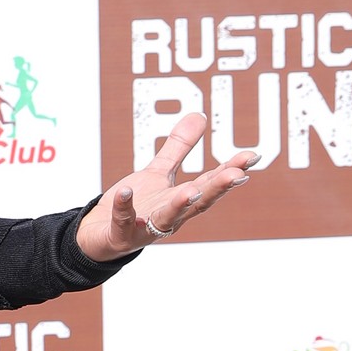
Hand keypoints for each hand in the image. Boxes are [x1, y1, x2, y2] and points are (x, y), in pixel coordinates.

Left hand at [75, 109, 255, 262]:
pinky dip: (125, 206)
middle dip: (217, 188)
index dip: (230, 170)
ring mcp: (146, 227)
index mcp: (181, 200)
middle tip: (237, 174)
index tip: (251, 156)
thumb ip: (179, 148)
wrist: (100, 234)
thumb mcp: (158, 173)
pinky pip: (123, 219)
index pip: (210, 184)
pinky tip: (126, 190)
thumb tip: (200, 115)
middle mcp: (170, 216)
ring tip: (191, 192)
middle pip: (197, 202)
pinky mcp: (121, 233)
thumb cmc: (135, 205)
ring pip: (166, 217)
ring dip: (179, 205)